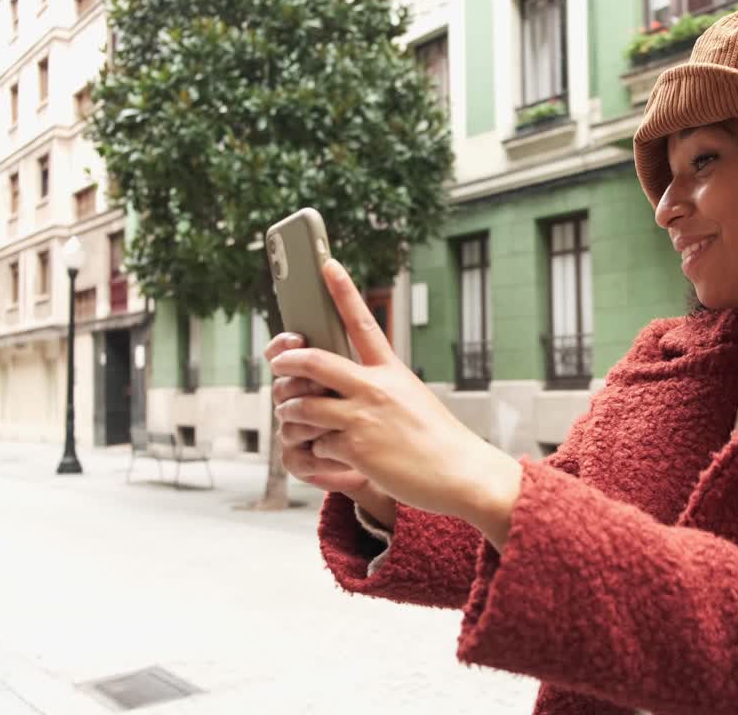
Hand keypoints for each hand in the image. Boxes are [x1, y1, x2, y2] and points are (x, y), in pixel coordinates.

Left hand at [269, 260, 520, 544]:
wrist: (460, 472)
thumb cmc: (437, 440)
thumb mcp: (411, 399)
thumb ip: (378, 388)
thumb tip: (341, 388)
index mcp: (391, 371)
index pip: (362, 322)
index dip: (342, 291)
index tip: (327, 265)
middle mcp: (375, 388)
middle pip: (314, 362)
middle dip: (287, 361)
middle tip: (276, 365)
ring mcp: (363, 418)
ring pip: (304, 406)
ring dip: (291, 413)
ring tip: (292, 417)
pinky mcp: (356, 449)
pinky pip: (317, 445)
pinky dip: (316, 452)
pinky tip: (332, 457)